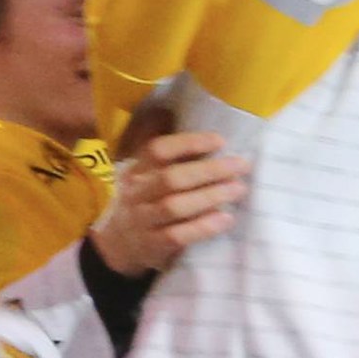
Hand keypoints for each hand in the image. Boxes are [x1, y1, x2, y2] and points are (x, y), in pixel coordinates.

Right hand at [91, 129, 249, 275]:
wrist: (117, 247)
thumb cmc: (142, 202)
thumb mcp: (142, 174)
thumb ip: (159, 151)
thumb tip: (167, 110)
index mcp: (135, 170)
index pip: (157, 150)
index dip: (188, 143)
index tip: (220, 140)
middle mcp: (136, 193)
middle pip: (172, 178)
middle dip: (209, 170)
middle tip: (241, 165)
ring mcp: (143, 220)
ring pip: (175, 206)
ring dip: (210, 196)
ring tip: (238, 188)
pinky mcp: (152, 246)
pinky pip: (178, 236)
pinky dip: (204, 227)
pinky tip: (226, 219)